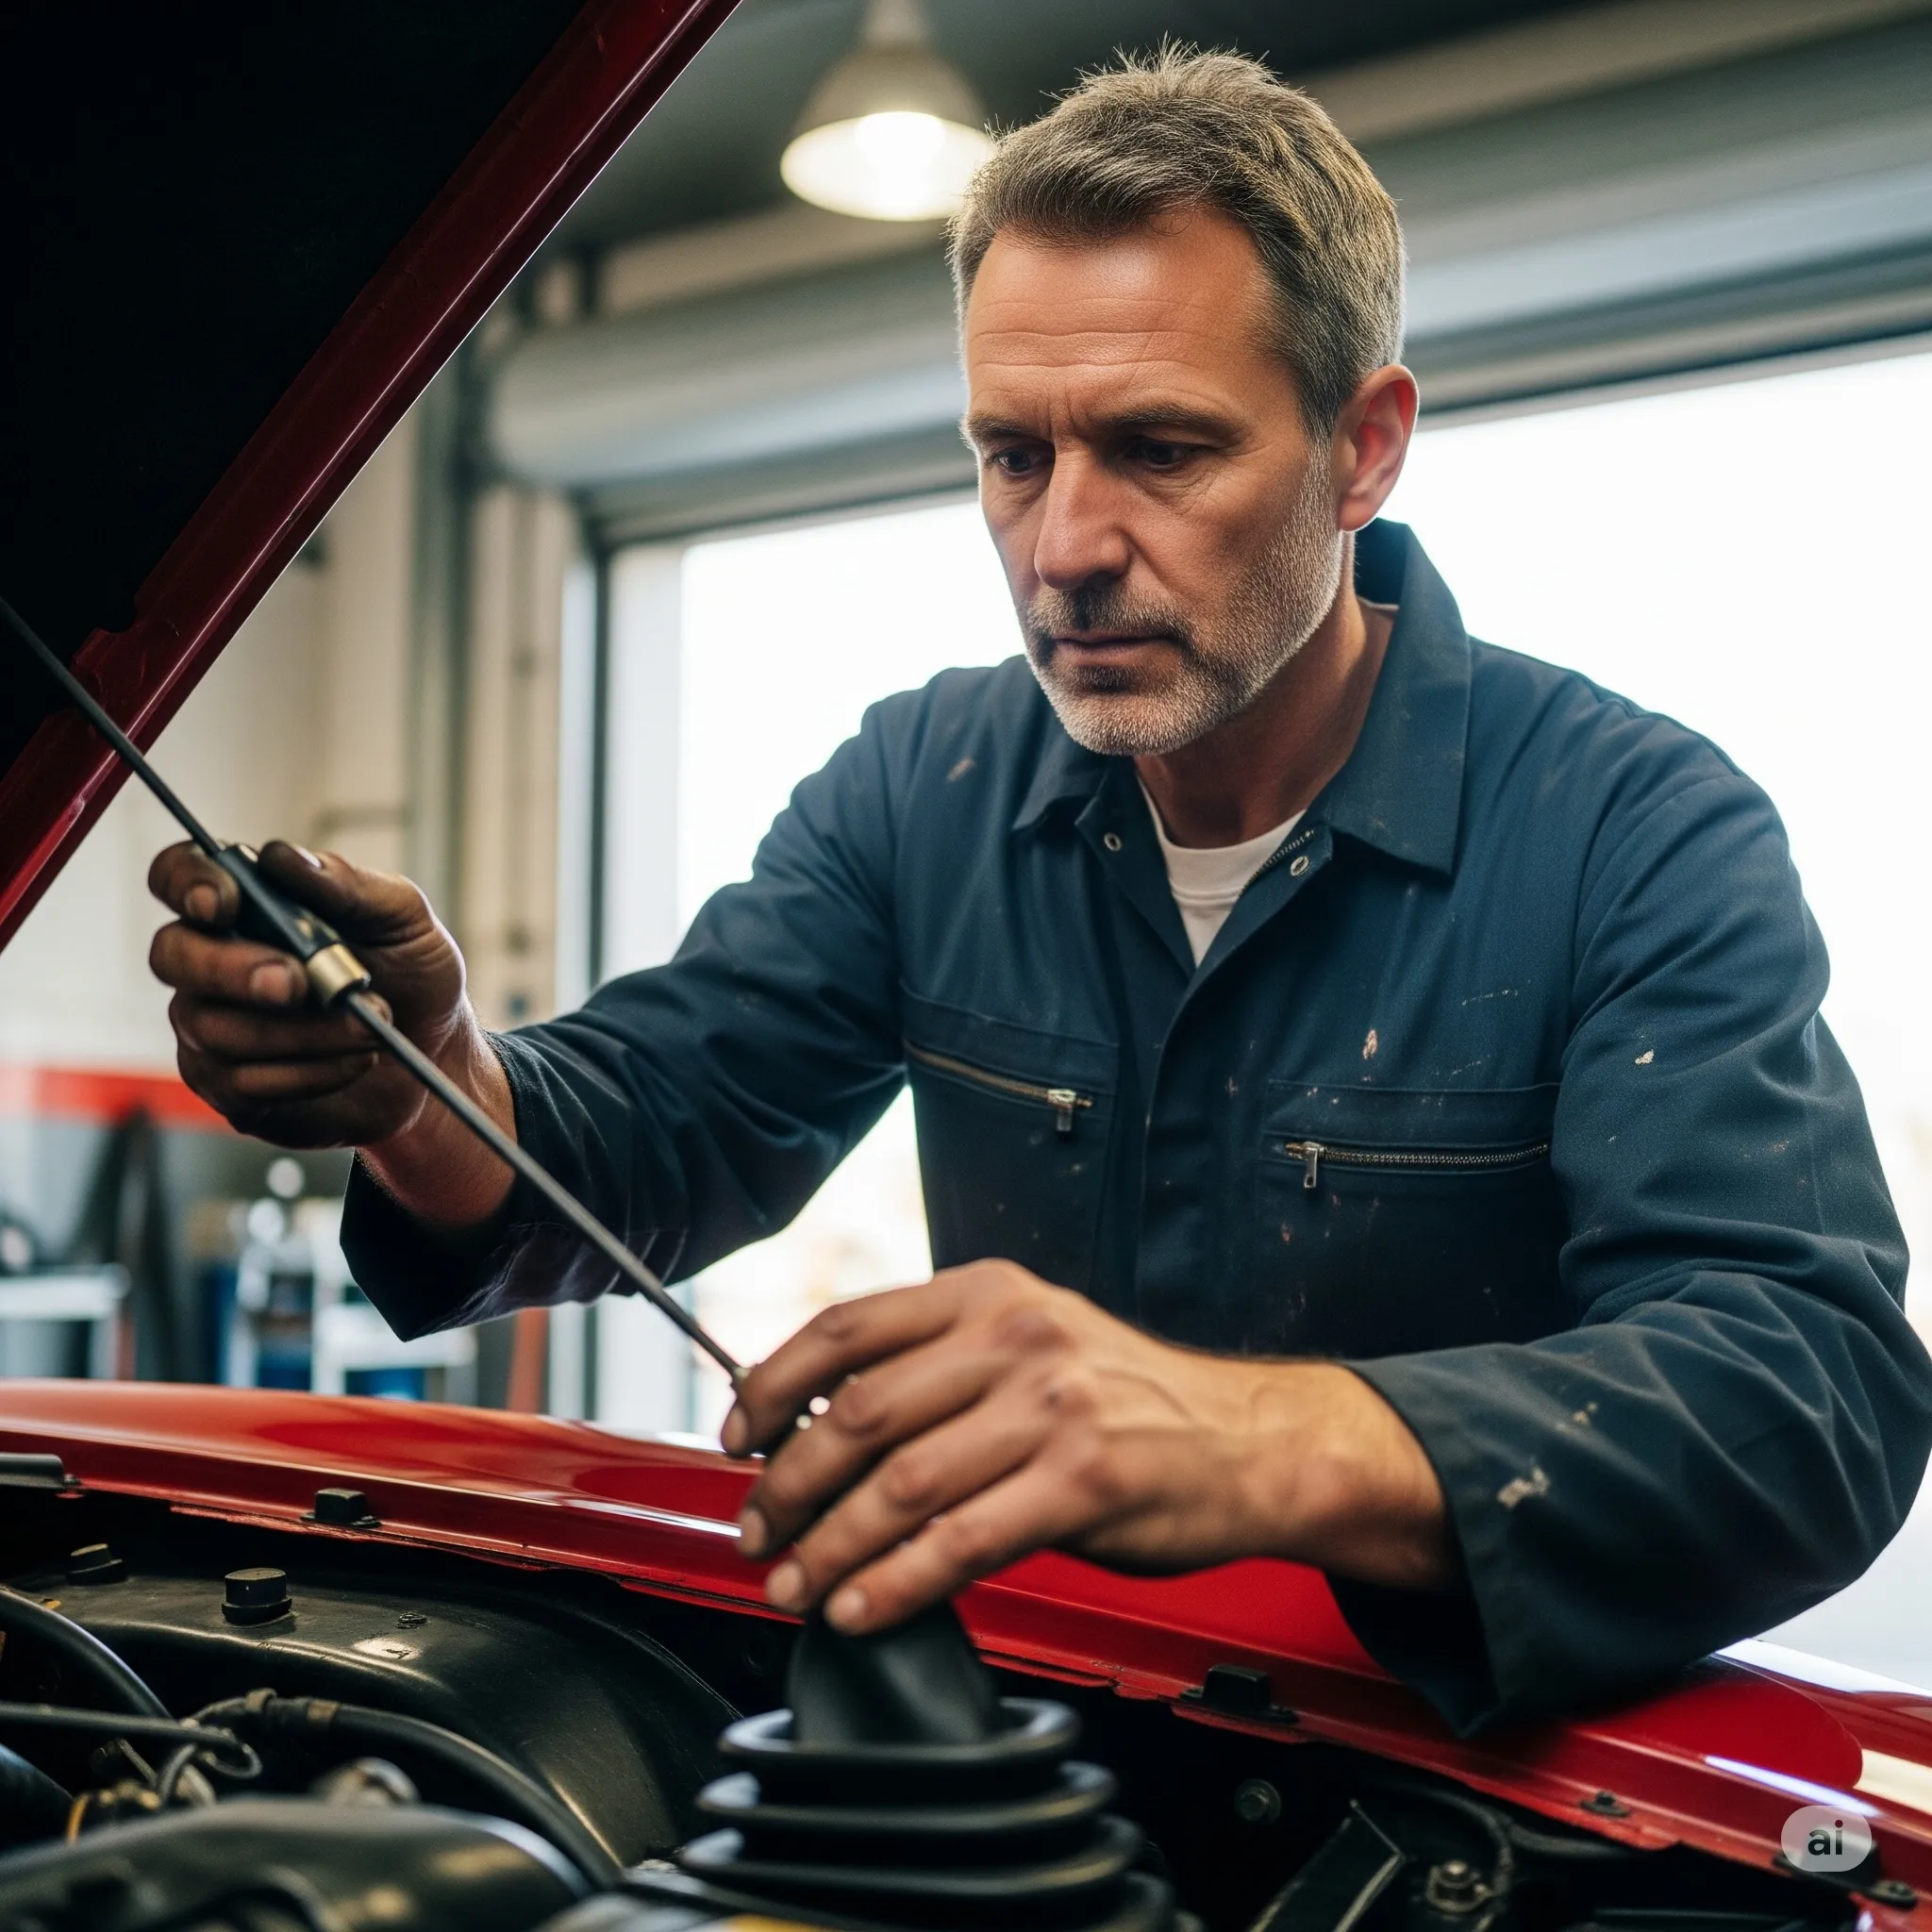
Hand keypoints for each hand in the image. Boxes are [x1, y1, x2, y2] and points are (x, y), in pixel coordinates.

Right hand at [149, 841, 513, 1225]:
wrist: (436, 1057)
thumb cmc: (411, 975)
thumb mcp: (402, 919)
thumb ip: (346, 884)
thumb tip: (281, 857)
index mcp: (248, 904)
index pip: (178, 875)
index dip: (186, 883)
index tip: (223, 904)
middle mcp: (212, 961)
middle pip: (171, 955)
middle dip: (233, 970)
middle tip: (299, 983)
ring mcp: (211, 1027)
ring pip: (213, 1027)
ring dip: (300, 1030)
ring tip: (369, 1026)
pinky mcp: (230, 1088)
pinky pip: (241, 1083)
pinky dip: (308, 1072)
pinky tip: (353, 1062)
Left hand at [722, 1260, 1452, 1633]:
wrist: (1253, 1439)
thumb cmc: (1133, 1400)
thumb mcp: (1035, 1344)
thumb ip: (942, 1367)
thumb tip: (826, 1423)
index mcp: (989, 1294)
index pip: (847, 1327)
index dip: (774, 1383)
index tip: (738, 1434)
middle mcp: (1015, 1338)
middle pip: (860, 1413)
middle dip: (789, 1484)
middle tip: (758, 1531)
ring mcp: (1050, 1408)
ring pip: (900, 1484)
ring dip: (828, 1548)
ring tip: (796, 1584)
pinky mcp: (1083, 1481)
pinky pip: (960, 1541)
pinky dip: (895, 1583)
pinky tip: (863, 1606)